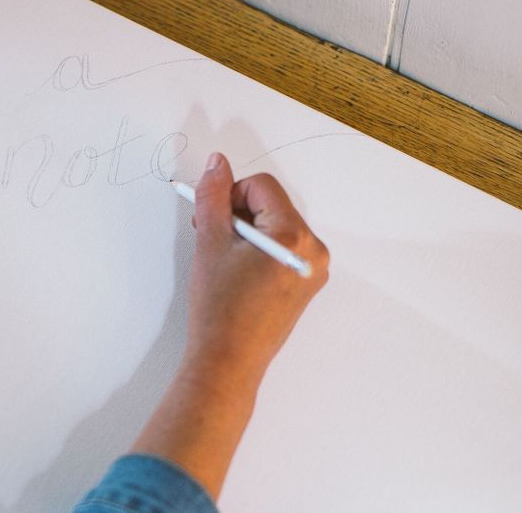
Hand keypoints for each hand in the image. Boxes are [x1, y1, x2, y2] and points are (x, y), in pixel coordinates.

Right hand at [131, 152, 328, 499]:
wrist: (228, 360)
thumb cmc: (219, 306)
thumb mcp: (210, 242)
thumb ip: (214, 195)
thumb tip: (218, 163)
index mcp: (294, 236)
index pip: (262, 186)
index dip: (231, 195)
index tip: (214, 221)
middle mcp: (313, 250)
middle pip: (272, 204)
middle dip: (239, 214)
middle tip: (213, 239)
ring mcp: (313, 269)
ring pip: (276, 225)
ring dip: (248, 232)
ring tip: (225, 260)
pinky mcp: (306, 283)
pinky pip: (283, 247)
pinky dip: (259, 249)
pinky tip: (239, 272)